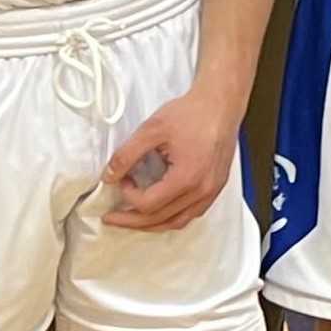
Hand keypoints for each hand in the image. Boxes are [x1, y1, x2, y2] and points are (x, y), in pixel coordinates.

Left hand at [102, 87, 240, 229]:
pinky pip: (191, 214)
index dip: (128, 195)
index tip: (122, 178)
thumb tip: (109, 177)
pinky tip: (159, 211)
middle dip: (131, 220)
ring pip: (177, 222)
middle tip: (111, 217)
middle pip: (160, 220)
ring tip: (131, 220)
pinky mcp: (216, 187)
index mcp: (187, 178)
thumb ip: (126, 155)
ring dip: (151, 225)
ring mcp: (211, 192)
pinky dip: (171, 218)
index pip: (148, 203)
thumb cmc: (191, 114)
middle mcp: (202, 191)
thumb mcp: (151, 130)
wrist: (220, 105)